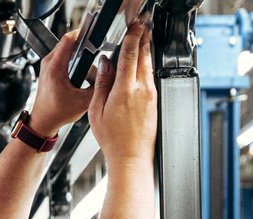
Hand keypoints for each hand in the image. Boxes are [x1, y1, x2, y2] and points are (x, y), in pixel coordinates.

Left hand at [27, 30, 94, 136]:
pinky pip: (63, 57)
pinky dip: (74, 60)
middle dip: (84, 45)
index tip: (94, 35)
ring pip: (66, 50)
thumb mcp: (83, 102)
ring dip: (79, 54)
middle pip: (68, 42)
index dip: (83, 34)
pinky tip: (81, 71)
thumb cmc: (56, 113)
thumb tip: (110, 77)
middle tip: (96, 51)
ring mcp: (48, 65)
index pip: (68, 39)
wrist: (44, 121)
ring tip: (89, 64)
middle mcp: (49, 63)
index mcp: (55, 68)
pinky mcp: (50, 69)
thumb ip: (98, 88)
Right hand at [88, 18, 157, 164]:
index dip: (132, 37)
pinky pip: (151, 77)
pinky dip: (146, 65)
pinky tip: (142, 65)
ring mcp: (151, 96)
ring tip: (142, 39)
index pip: (130, 55)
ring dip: (146, 50)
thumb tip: (104, 64)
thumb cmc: (114, 140)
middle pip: (144, 56)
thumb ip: (101, 84)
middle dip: (143, 38)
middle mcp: (142, 90)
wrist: (131, 158)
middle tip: (141, 26)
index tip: (133, 27)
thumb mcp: (97, 111)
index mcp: (125, 90)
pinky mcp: (155, 102)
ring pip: (149, 66)